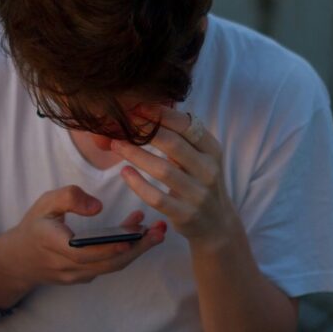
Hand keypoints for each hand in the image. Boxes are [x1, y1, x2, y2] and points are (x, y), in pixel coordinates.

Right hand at [0, 185, 166, 288]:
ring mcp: (77, 275)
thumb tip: (98, 206)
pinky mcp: (85, 277)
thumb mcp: (44, 203)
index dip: (109, 248)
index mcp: (55, 245)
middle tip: (159, 232)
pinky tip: (137, 232)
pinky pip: (108, 265)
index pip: (85, 252)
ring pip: (112, 266)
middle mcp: (68, 266)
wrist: (18, 261)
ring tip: (157, 231)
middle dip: (137, 249)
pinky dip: (125, 251)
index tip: (131, 237)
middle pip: (108, 263)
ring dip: (137, 250)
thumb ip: (69, 197)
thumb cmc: (34, 227)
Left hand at [109, 105, 236, 245]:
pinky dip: (138, 184)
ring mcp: (198, 194)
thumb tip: (144, 112)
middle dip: (144, 131)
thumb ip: (179, 138)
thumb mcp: (199, 158)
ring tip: (116, 144)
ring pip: (162, 170)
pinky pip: (157, 198)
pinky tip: (124, 173)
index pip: (187, 125)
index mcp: (212, 150)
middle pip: (174, 144)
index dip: (161, 114)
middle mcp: (209, 170)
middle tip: (121, 124)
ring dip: (135, 155)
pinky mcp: (185, 215)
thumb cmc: (200, 183)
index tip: (137, 107)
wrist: (217, 225)